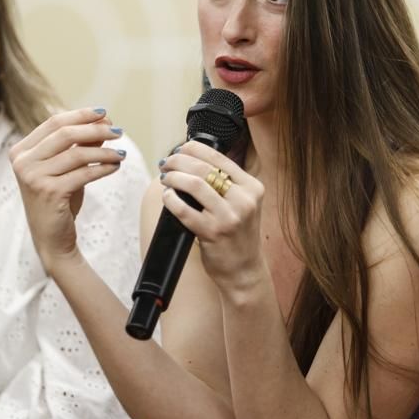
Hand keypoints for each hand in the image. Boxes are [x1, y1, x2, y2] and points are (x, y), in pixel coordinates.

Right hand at [10, 108, 126, 269]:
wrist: (51, 238)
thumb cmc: (59, 200)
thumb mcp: (67, 168)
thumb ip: (80, 144)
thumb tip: (103, 121)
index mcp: (21, 151)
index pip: (54, 123)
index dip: (81, 115)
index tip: (105, 114)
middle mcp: (23, 162)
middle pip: (65, 133)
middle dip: (95, 129)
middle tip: (118, 131)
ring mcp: (33, 177)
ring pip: (77, 153)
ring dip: (104, 151)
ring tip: (121, 153)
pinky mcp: (50, 192)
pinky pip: (84, 173)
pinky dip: (103, 168)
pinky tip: (115, 167)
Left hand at [157, 140, 265, 295]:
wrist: (244, 269)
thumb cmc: (238, 235)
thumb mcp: (243, 204)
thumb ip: (226, 183)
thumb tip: (192, 159)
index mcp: (252, 187)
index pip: (219, 158)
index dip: (194, 149)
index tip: (180, 149)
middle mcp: (244, 199)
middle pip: (204, 168)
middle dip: (179, 161)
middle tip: (166, 163)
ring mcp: (229, 216)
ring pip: (194, 185)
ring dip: (174, 177)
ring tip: (165, 177)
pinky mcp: (213, 232)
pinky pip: (185, 210)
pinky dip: (171, 199)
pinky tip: (168, 196)